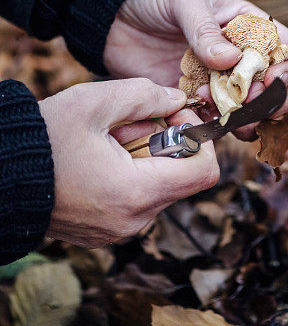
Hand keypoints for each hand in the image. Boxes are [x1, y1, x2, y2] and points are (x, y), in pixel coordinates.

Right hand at [39, 77, 218, 247]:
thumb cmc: (44, 139)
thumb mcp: (95, 101)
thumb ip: (145, 95)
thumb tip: (177, 98)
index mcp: (136, 193)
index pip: (204, 170)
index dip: (197, 135)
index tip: (170, 114)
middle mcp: (134, 221)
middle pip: (182, 175)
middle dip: (165, 141)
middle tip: (127, 123)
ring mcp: (119, 230)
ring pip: (159, 185)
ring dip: (145, 156)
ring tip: (107, 140)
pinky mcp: (105, 230)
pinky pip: (137, 198)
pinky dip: (129, 172)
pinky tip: (99, 157)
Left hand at [103, 0, 287, 136]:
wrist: (111, 6)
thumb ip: (204, 29)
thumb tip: (230, 61)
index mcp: (247, 25)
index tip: (272, 79)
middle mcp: (238, 56)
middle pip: (277, 88)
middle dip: (273, 102)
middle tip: (250, 104)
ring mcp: (216, 79)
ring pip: (249, 110)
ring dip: (247, 120)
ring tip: (229, 118)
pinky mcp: (190, 97)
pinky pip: (212, 119)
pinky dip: (214, 126)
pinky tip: (200, 119)